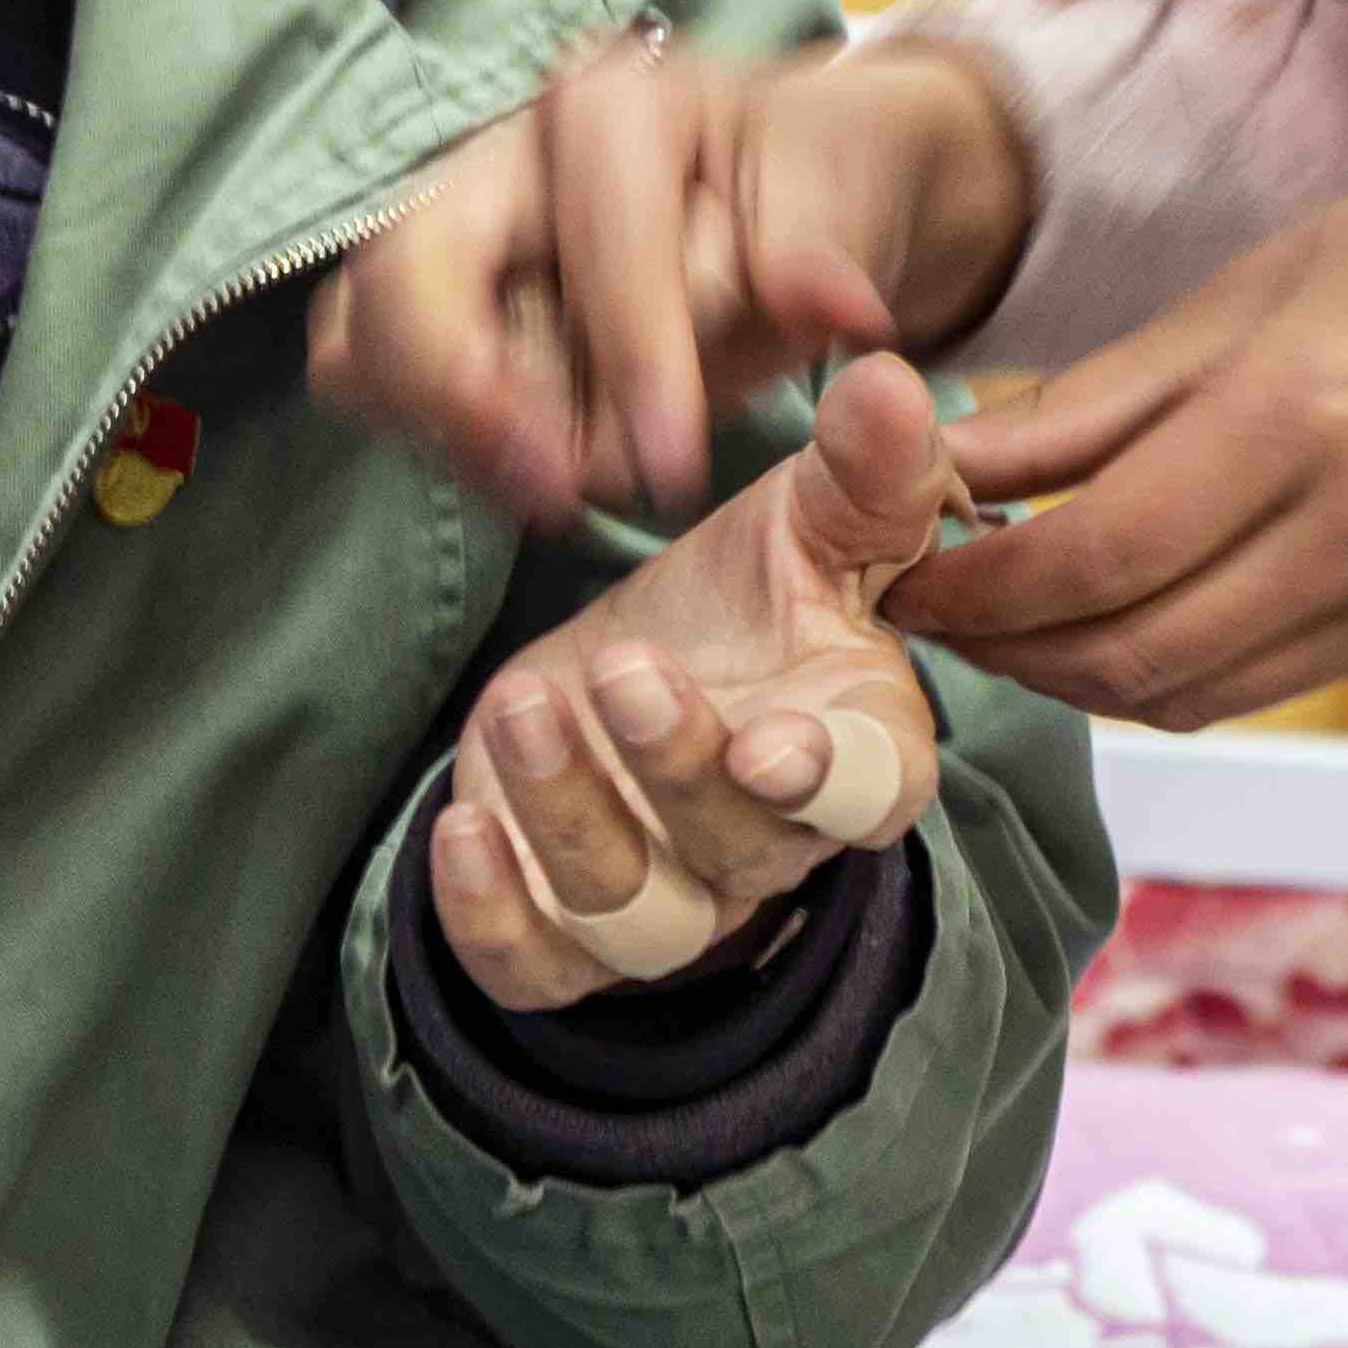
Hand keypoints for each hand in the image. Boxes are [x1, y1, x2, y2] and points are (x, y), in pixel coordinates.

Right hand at [316, 32, 1024, 523]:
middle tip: (553, 486)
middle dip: (463, 390)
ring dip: (440, 424)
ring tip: (546, 484)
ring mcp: (452, 228)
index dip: (630, 354)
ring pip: (361, 336)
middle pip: (407, 272)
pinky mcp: (432, 303)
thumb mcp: (847, 206)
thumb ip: (815, 260)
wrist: (806, 188)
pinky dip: (431, 433)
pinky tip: (526, 468)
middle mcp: (505, 153)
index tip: (673, 463)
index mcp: (609, 106)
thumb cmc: (822, 184)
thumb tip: (832, 304)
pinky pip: (370, 379)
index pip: (592, 234)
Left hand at [429, 359, 962, 1016]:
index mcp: (856, 752)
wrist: (634, 670)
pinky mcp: (560, 927)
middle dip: (672, 767)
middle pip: (736, 850)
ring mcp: (666, 899)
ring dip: (571, 821)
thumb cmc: (746, 603)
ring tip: (525, 707)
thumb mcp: (808, 520)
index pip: (867, 794)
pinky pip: (532, 967)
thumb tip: (887, 379)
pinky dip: (490, 918)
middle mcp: (766, 845)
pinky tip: (460, 826)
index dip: (823, 784)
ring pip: (632, 915)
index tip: (769, 746)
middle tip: (619, 665)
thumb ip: (861, 468)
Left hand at [884, 151, 1347, 728]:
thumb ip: (1084, 403)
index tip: (897, 568)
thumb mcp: (1235, 298)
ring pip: (1186, 695)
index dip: (977, 584)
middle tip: (921, 608)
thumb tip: (942, 464)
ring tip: (996, 624)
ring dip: (1070, 678)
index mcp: (1300, 417)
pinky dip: (1157, 680)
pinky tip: (1100, 632)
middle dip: (1002, 645)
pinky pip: (1251, 688)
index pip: (1096, 553)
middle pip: (1131, 651)